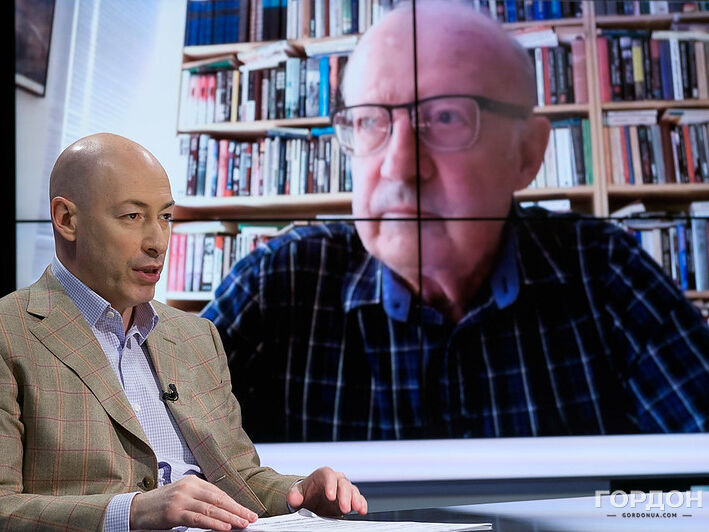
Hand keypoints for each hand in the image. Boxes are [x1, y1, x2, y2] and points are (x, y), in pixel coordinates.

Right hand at [129, 476, 258, 530]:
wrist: (136, 509)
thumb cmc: (162, 505)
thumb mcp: (184, 498)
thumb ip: (201, 502)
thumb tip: (225, 513)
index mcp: (193, 481)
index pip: (219, 493)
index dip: (235, 503)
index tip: (248, 512)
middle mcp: (189, 487)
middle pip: (218, 500)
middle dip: (237, 510)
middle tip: (251, 518)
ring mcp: (181, 499)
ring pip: (211, 509)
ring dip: (229, 518)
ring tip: (242, 524)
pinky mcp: (174, 512)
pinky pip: (198, 519)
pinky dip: (213, 524)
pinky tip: (225, 528)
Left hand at [286, 466, 367, 516]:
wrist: (311, 500)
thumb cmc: (305, 494)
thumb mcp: (297, 494)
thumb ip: (295, 495)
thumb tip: (294, 498)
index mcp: (322, 475)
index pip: (328, 475)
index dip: (330, 484)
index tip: (330, 496)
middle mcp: (335, 480)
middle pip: (343, 483)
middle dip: (344, 495)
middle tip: (344, 508)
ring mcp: (343, 489)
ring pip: (352, 490)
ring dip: (355, 499)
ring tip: (356, 508)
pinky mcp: (349, 499)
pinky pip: (358, 498)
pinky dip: (361, 503)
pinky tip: (362, 510)